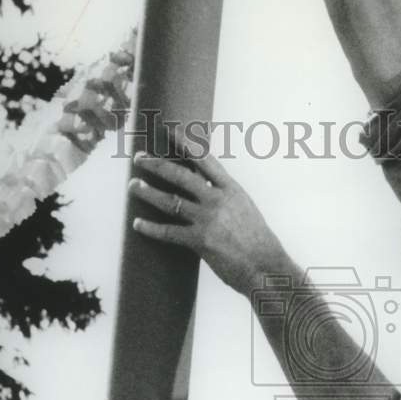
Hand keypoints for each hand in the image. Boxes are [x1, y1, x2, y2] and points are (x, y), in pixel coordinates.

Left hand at [128, 141, 287, 295]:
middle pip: (181, 175)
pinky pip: (169, 232)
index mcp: (231, 190)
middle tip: (139, 159)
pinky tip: (138, 223)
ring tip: (133, 185)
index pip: (205, 160)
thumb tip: (209, 189)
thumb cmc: (260, 243)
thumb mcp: (246, 211)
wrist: (267, 267)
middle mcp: (218, 200)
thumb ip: (226, 198)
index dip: (185, 144)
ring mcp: (208, 219)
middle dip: (157, 165)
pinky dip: (151, 228)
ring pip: (170, 201)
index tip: (170, 132)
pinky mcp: (200, 241)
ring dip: (148, 192)